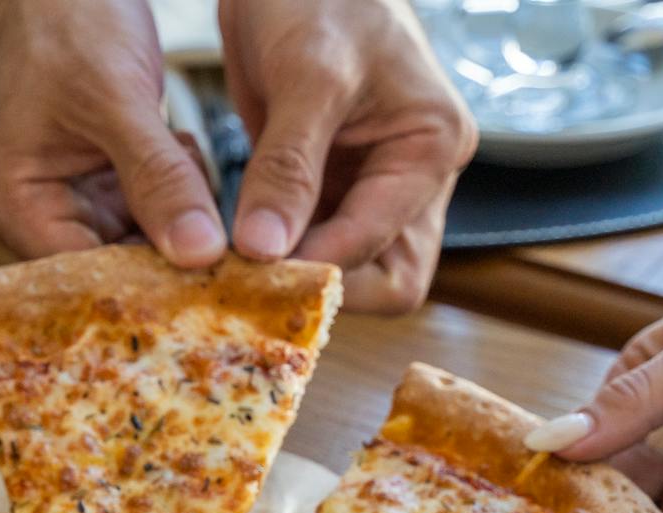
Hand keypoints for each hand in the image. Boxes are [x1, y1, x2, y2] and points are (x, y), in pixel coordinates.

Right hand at [0, 0, 226, 267]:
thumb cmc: (65, 20)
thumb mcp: (115, 100)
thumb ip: (158, 178)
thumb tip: (200, 252)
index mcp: (13, 202)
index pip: (79, 276)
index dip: (142, 287)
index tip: (207, 286)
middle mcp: (33, 210)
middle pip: (108, 266)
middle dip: (164, 253)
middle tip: (227, 245)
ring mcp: (67, 193)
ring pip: (134, 239)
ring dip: (175, 216)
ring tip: (195, 171)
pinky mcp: (97, 176)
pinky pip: (143, 207)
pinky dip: (173, 189)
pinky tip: (185, 151)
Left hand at [218, 0, 475, 311]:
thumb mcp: (306, 75)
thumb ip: (288, 166)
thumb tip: (264, 251)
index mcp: (432, 147)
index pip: (389, 247)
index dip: (323, 266)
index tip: (256, 273)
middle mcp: (413, 177)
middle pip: (385, 278)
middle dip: (324, 288)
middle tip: (250, 285)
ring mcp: (371, 185)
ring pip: (348, 268)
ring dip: (298, 277)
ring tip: (235, 273)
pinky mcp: (328, 184)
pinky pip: (311, 240)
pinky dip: (277, 253)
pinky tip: (230, 254)